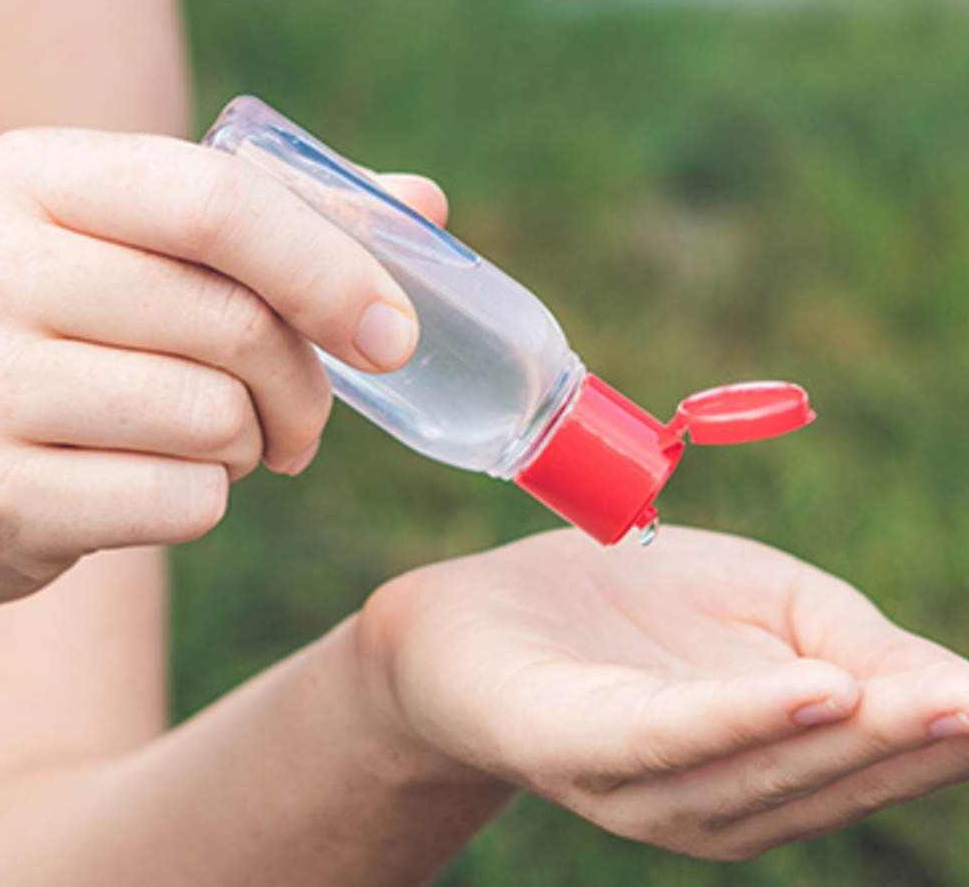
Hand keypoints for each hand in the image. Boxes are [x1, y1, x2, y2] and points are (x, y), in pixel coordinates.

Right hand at [0, 129, 446, 603]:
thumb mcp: (140, 256)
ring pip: (214, 418)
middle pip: (233, 322)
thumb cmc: (64, 344)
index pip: (220, 201)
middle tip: (305, 418)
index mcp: (36, 177)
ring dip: (252, 444)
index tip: (396, 332)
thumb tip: (423, 205)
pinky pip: (181, 502)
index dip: (333, 268)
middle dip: (305, 384)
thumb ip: (278, 222)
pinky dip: (208, 502)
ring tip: (219, 444)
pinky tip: (163, 486)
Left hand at [354, 526, 968, 859]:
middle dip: (918, 743)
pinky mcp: (574, 746)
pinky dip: (742, 718)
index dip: (949, 735)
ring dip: (852, 738)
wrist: (479, 612)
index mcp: (770, 763)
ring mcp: (642, 785)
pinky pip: (664, 738)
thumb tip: (968, 686)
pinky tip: (814, 690)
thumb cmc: (630, 605)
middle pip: (829, 774)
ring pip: (760, 769)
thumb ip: (855, 641)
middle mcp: (715, 797)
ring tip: (931, 698)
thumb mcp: (765, 601)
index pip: (875, 758)